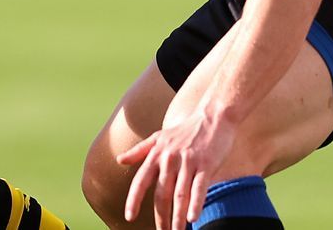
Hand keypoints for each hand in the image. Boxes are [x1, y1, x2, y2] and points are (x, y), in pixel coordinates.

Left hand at [118, 110, 236, 229]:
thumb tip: (119, 160)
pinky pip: (199, 187)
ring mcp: (188, 161)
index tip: (129, 217)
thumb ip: (140, 151)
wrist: (213, 115)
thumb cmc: (185, 129)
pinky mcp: (206, 163)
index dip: (134, 200)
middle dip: (160, 217)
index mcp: (157, 154)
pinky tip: (193, 218)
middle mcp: (169, 159)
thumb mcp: (159, 137)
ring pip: (180, 194)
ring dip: (177, 216)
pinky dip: (196, 203)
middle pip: (161, 194)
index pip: (141, 181)